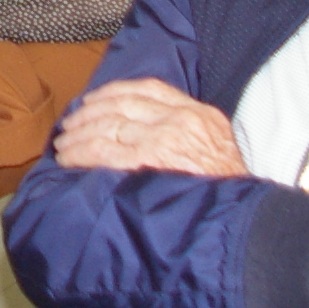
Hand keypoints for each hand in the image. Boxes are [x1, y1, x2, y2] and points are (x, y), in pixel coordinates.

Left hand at [54, 78, 245, 176]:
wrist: (245, 219)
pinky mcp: (150, 160)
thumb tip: (149, 135)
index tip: (93, 99)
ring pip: (108, 125)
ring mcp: (165, 138)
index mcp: (198, 113)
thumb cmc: (229, 193)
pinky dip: (81, 153)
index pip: (149, 88)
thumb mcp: (218, 150)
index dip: (114, 92)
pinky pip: (104, 151)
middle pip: (122, 104)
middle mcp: (181, 119)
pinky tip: (68, 159)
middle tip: (70, 125)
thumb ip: (188, 135)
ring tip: (63, 144)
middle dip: (89, 114)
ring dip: (79, 134)